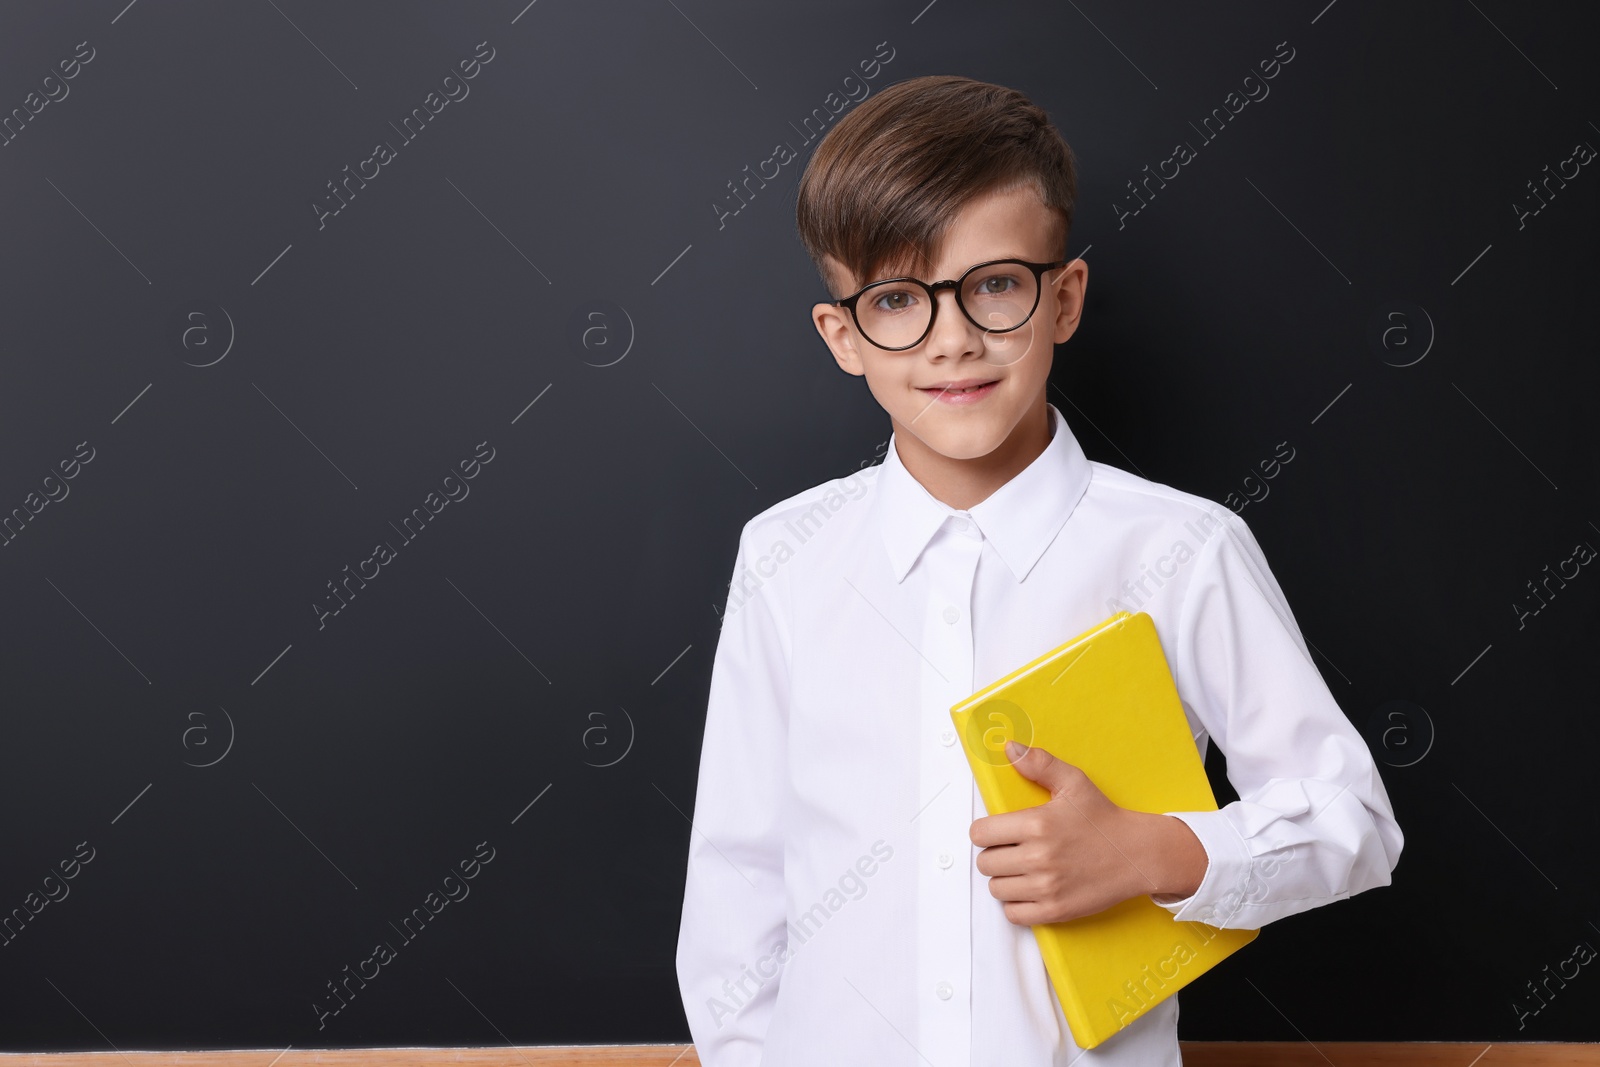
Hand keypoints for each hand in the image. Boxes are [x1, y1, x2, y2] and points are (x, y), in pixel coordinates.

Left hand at [969, 740, 1206, 924]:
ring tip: (1023, 868)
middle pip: (985, 862)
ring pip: (996, 888)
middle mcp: (1039, 857)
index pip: (980, 834)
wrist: (1137, 854)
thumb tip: (1011, 748)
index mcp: (1037, 824)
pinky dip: (1016, 904)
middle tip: (1013, 848)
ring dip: (1004, 879)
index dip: (985, 831)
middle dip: (995, 854)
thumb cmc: (1104, 819)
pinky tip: (1030, 888)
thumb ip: (1038, 764)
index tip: (998, 831)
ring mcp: (1047, 887)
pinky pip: (1013, 913)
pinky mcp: (1056, 910)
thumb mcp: (1073, 783)